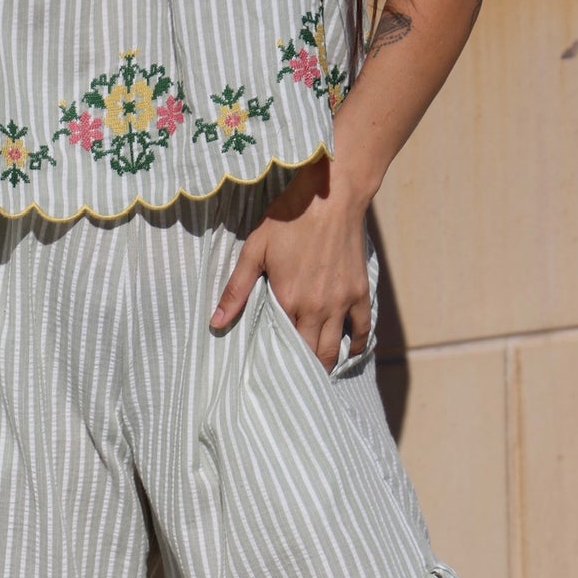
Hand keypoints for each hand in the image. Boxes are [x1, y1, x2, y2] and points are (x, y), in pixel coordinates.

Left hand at [208, 154, 372, 372]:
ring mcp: (341, 302)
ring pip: (334, 347)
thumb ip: (236, 290)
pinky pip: (362, 327)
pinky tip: (349, 351)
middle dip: (302, 370)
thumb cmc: (289, 219)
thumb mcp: (254, 251)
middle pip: (311, 354)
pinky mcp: (359, 292)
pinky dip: (356, 343)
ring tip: (316, 373)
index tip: (271, 375)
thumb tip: (215, 322)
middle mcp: (317, 308)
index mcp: (288, 301)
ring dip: (326, 363)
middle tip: (292, 381)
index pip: (282, 346)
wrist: (331, 196)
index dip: (277, 363)